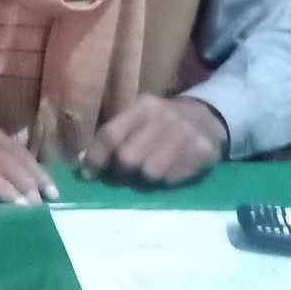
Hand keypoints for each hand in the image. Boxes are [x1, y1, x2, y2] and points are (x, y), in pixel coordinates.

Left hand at [78, 94, 227, 186]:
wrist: (208, 118)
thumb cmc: (162, 124)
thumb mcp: (138, 120)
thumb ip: (113, 138)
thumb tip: (82, 162)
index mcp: (142, 107)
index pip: (111, 134)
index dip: (95, 157)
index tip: (87, 175)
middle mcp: (163, 117)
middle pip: (128, 157)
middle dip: (120, 174)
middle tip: (122, 178)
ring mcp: (184, 134)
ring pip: (150, 172)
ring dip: (144, 181)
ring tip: (146, 175)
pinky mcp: (202, 151)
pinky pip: (172, 179)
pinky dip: (166, 182)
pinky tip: (169, 173)